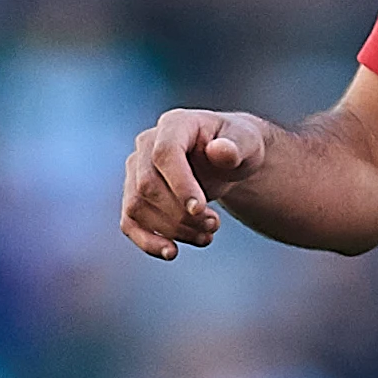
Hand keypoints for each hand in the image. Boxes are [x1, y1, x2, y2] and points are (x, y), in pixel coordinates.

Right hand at [119, 108, 270, 259]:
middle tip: (215, 225)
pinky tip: (172, 253)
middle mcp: (146, 144)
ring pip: (137, 207)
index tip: (201, 209)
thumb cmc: (238, 147)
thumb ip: (237, 146)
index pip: (165, 154)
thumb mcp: (248, 143)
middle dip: (181, 214)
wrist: (227, 160)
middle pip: (148, 185)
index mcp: (174, 124)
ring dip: (173, 230)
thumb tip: (220, 151)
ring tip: (207, 235)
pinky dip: (148, 242)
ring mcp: (136, 170)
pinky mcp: (134, 195)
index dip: (180, 184)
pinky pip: (129, 222)